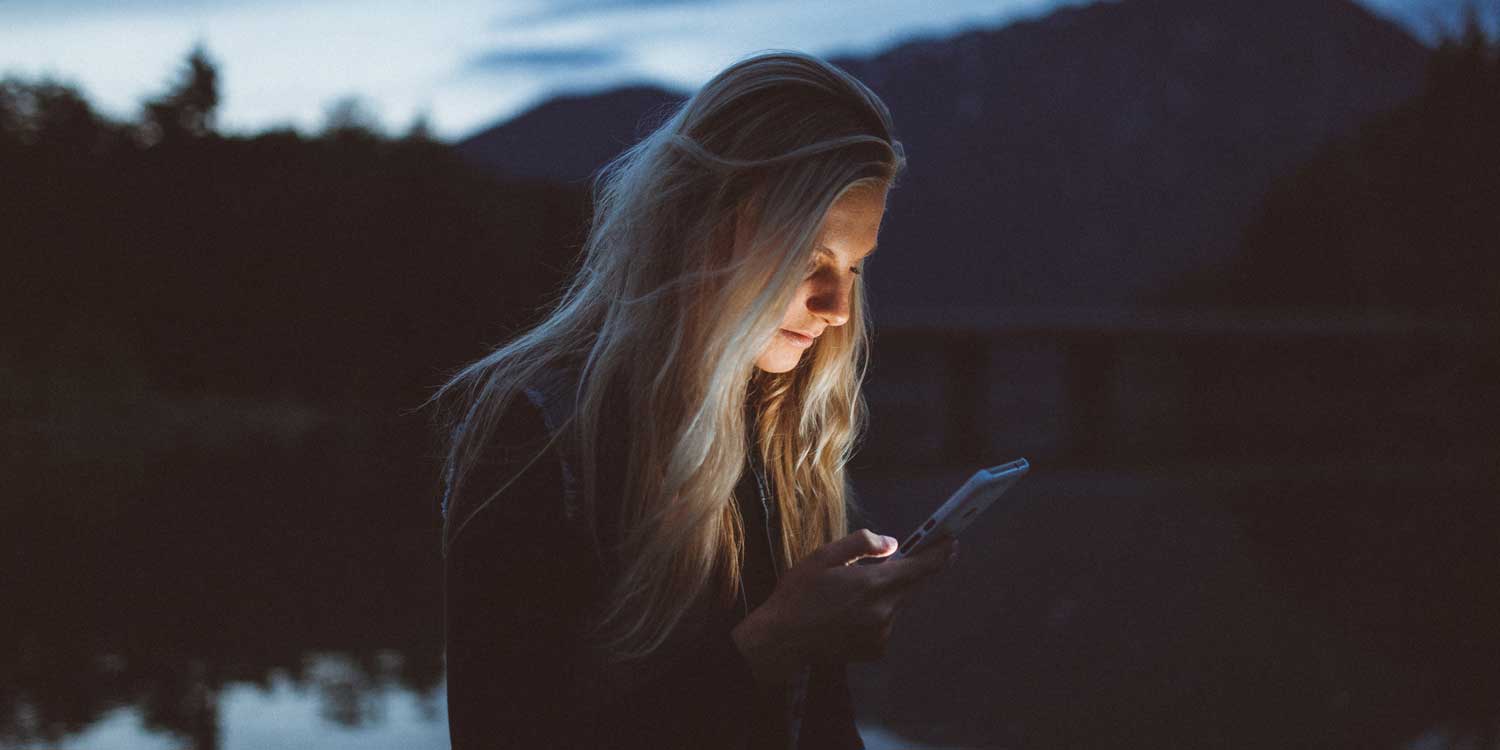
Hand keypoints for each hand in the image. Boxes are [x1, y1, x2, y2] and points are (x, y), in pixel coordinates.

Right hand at [730, 528, 956, 684]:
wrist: (782, 640)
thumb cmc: (798, 595)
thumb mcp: (824, 556)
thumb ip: (862, 544)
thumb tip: (892, 544)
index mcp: (873, 584)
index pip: (921, 567)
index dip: (939, 552)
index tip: (952, 541)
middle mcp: (884, 611)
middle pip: (913, 585)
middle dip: (915, 570)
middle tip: (912, 556)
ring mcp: (881, 633)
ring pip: (898, 604)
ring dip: (889, 593)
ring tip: (854, 592)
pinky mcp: (876, 649)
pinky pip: (886, 623)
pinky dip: (877, 613)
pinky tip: (850, 613)